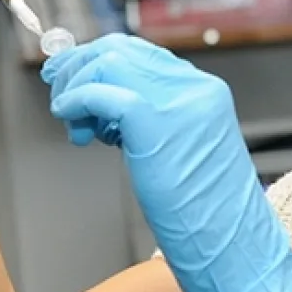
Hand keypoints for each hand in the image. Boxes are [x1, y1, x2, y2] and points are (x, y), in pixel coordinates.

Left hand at [42, 34, 291, 291]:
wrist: (233, 242)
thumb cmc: (206, 211)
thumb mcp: (183, 151)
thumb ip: (154, 121)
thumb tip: (106, 107)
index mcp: (205, 92)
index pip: (140, 52)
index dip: (97, 60)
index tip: (71, 77)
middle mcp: (194, 89)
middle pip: (120, 48)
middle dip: (78, 67)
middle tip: (58, 92)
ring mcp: (178, 104)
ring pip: (109, 63)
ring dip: (76, 87)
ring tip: (75, 126)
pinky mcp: (156, 126)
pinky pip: (102, 94)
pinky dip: (77, 102)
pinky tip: (73, 126)